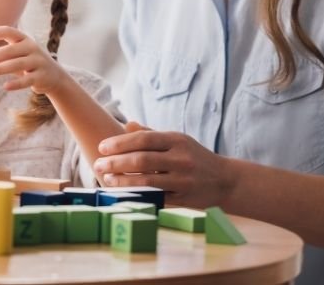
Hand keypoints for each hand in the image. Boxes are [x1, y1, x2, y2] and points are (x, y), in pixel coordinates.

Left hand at [0, 26, 68, 94]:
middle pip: (8, 50)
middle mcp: (31, 48)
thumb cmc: (28, 63)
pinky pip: (28, 80)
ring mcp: (38, 62)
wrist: (54, 76)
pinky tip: (6, 87)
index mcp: (23, 39)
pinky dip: (17, 83)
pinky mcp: (41, 76)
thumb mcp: (12, 57)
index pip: (9, 31)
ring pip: (16, 64)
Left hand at [93, 127, 237, 207]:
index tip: (102, 147)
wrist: (226, 180)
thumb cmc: (195, 157)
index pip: (143, 139)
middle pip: (142, 160)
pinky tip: (123, 193)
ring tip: (106, 179)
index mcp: (177, 140)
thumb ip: (152, 134)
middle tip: (97, 164)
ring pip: (147, 180)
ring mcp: (183, 180)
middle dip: (116, 162)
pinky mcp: (184, 198)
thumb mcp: (178, 141)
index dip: (120, 143)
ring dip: (122, 180)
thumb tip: (126, 124)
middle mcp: (180, 158)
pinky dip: (138, 195)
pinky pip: (156, 197)